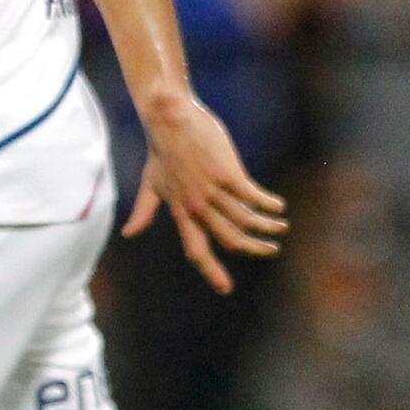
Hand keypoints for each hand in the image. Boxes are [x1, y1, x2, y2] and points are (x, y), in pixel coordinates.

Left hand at [124, 90, 285, 293]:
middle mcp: (196, 207)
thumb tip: (128, 234)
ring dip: (267, 227)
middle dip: (254, 249)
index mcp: (180, 212)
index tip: (226, 289)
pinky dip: (269, 205)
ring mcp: (212, 191)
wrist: (168, 120)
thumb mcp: (150, 185)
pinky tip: (278, 206)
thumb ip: (143, 211)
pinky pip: (254, 198)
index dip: (211, 271)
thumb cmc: (160, 151)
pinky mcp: (227, 174)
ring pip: (246, 221)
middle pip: (230, 240)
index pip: (196, 250)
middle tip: (270, 250)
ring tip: (281, 227)